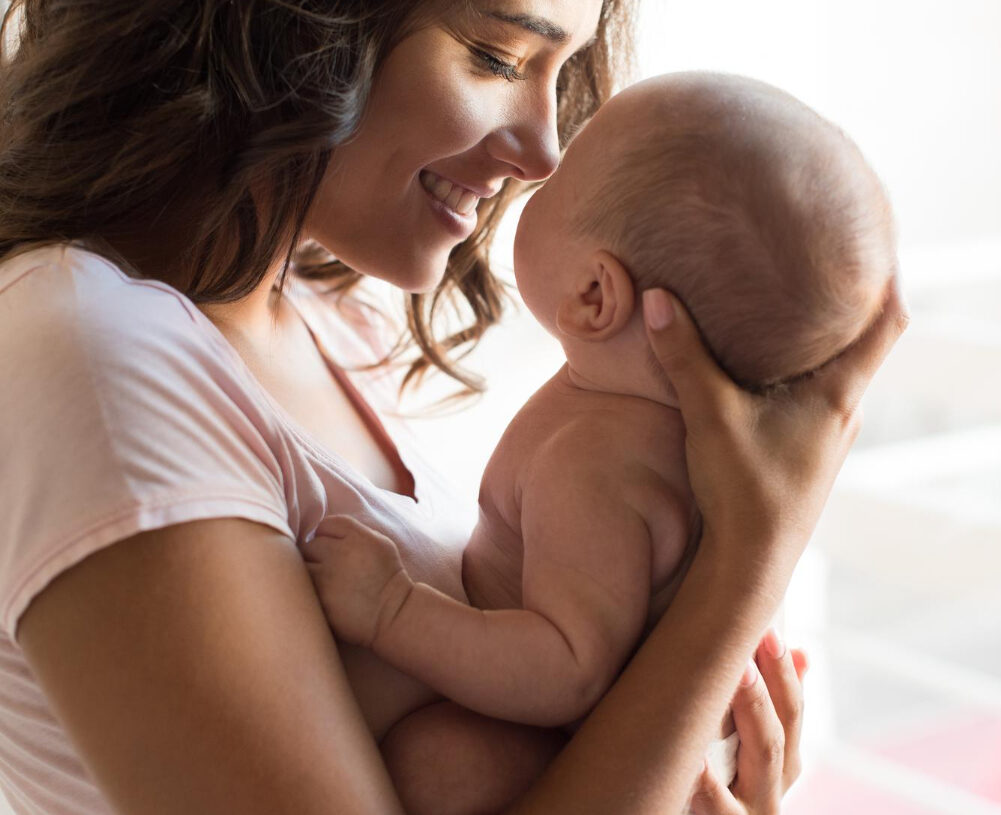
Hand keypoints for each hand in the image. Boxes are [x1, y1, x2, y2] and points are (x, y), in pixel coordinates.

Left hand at [299, 515, 412, 648]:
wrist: (393, 614)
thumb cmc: (386, 578)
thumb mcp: (380, 544)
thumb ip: (354, 532)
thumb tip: (323, 530)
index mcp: (360, 538)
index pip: (327, 524)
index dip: (326, 535)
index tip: (333, 547)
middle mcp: (343, 554)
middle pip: (311, 544)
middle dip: (316, 554)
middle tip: (326, 568)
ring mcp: (329, 577)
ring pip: (301, 564)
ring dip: (308, 572)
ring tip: (321, 582)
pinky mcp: (320, 598)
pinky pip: (301, 587)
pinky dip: (306, 589)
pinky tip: (319, 595)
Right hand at [642, 277, 907, 576]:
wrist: (751, 563)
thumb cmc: (744, 490)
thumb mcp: (710, 414)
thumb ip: (684, 355)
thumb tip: (658, 298)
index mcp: (838, 394)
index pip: (888, 323)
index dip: (890, 279)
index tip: (878, 243)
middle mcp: (844, 412)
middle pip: (863, 343)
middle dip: (849, 303)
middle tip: (824, 260)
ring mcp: (827, 435)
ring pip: (835, 372)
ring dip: (822, 340)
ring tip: (795, 302)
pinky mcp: (805, 451)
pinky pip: (814, 396)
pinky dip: (799, 369)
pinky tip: (767, 365)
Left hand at [689, 630, 807, 814]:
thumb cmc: (720, 785)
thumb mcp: (748, 750)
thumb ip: (772, 706)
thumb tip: (802, 652)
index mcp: (782, 761)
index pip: (792, 709)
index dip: (784, 671)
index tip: (770, 630)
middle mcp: (773, 786)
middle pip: (779, 731)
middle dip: (767, 686)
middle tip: (750, 646)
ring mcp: (753, 810)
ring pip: (762, 761)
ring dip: (751, 714)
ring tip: (736, 675)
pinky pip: (720, 807)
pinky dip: (709, 783)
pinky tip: (697, 755)